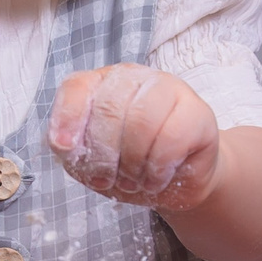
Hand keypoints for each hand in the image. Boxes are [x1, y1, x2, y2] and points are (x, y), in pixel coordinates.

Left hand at [48, 63, 221, 209]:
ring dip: (133, 164)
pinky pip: (172, 138)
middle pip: (108, 107)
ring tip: (135, 179)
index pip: (77, 87)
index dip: (67, 118)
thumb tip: (63, 143)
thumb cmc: (131, 167)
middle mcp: (134, 78)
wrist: (178, 182)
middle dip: (104, 155)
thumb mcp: (90, 163)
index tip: (66, 148)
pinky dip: (158, 168)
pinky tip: (157, 177)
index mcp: (101, 84)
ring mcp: (169, 89)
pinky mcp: (198, 111)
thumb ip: (72, 149)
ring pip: (141, 121)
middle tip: (108, 178)